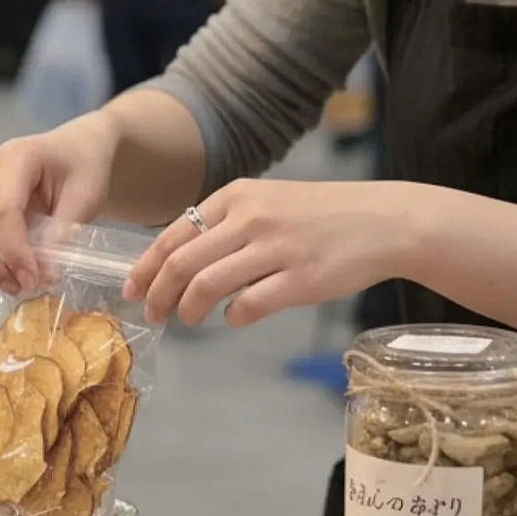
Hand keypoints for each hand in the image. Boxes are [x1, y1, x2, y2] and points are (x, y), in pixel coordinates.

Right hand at [0, 113, 118, 291]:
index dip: (15, 251)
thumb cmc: (84, 169)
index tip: (33, 280)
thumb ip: (63, 232)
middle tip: (18, 287)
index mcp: (17, 157)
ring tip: (9, 282)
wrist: (75, 150)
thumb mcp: (86, 197)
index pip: (3, 211)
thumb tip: (43, 274)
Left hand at [124, 178, 424, 327]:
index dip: (146, 267)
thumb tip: (181, 261)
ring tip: (189, 319)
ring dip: (189, 310)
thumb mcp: (269, 201)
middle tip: (153, 314)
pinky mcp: (300, 280)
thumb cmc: (322, 215)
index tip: (132, 290)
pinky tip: (235, 316)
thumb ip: (228, 223)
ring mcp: (276, 249)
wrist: (384, 221)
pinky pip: (247, 306)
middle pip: (181, 263)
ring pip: (206, 286)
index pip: (173, 234)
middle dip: (157, 295)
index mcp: (238, 195)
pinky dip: (232, 316)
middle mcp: (251, 218)